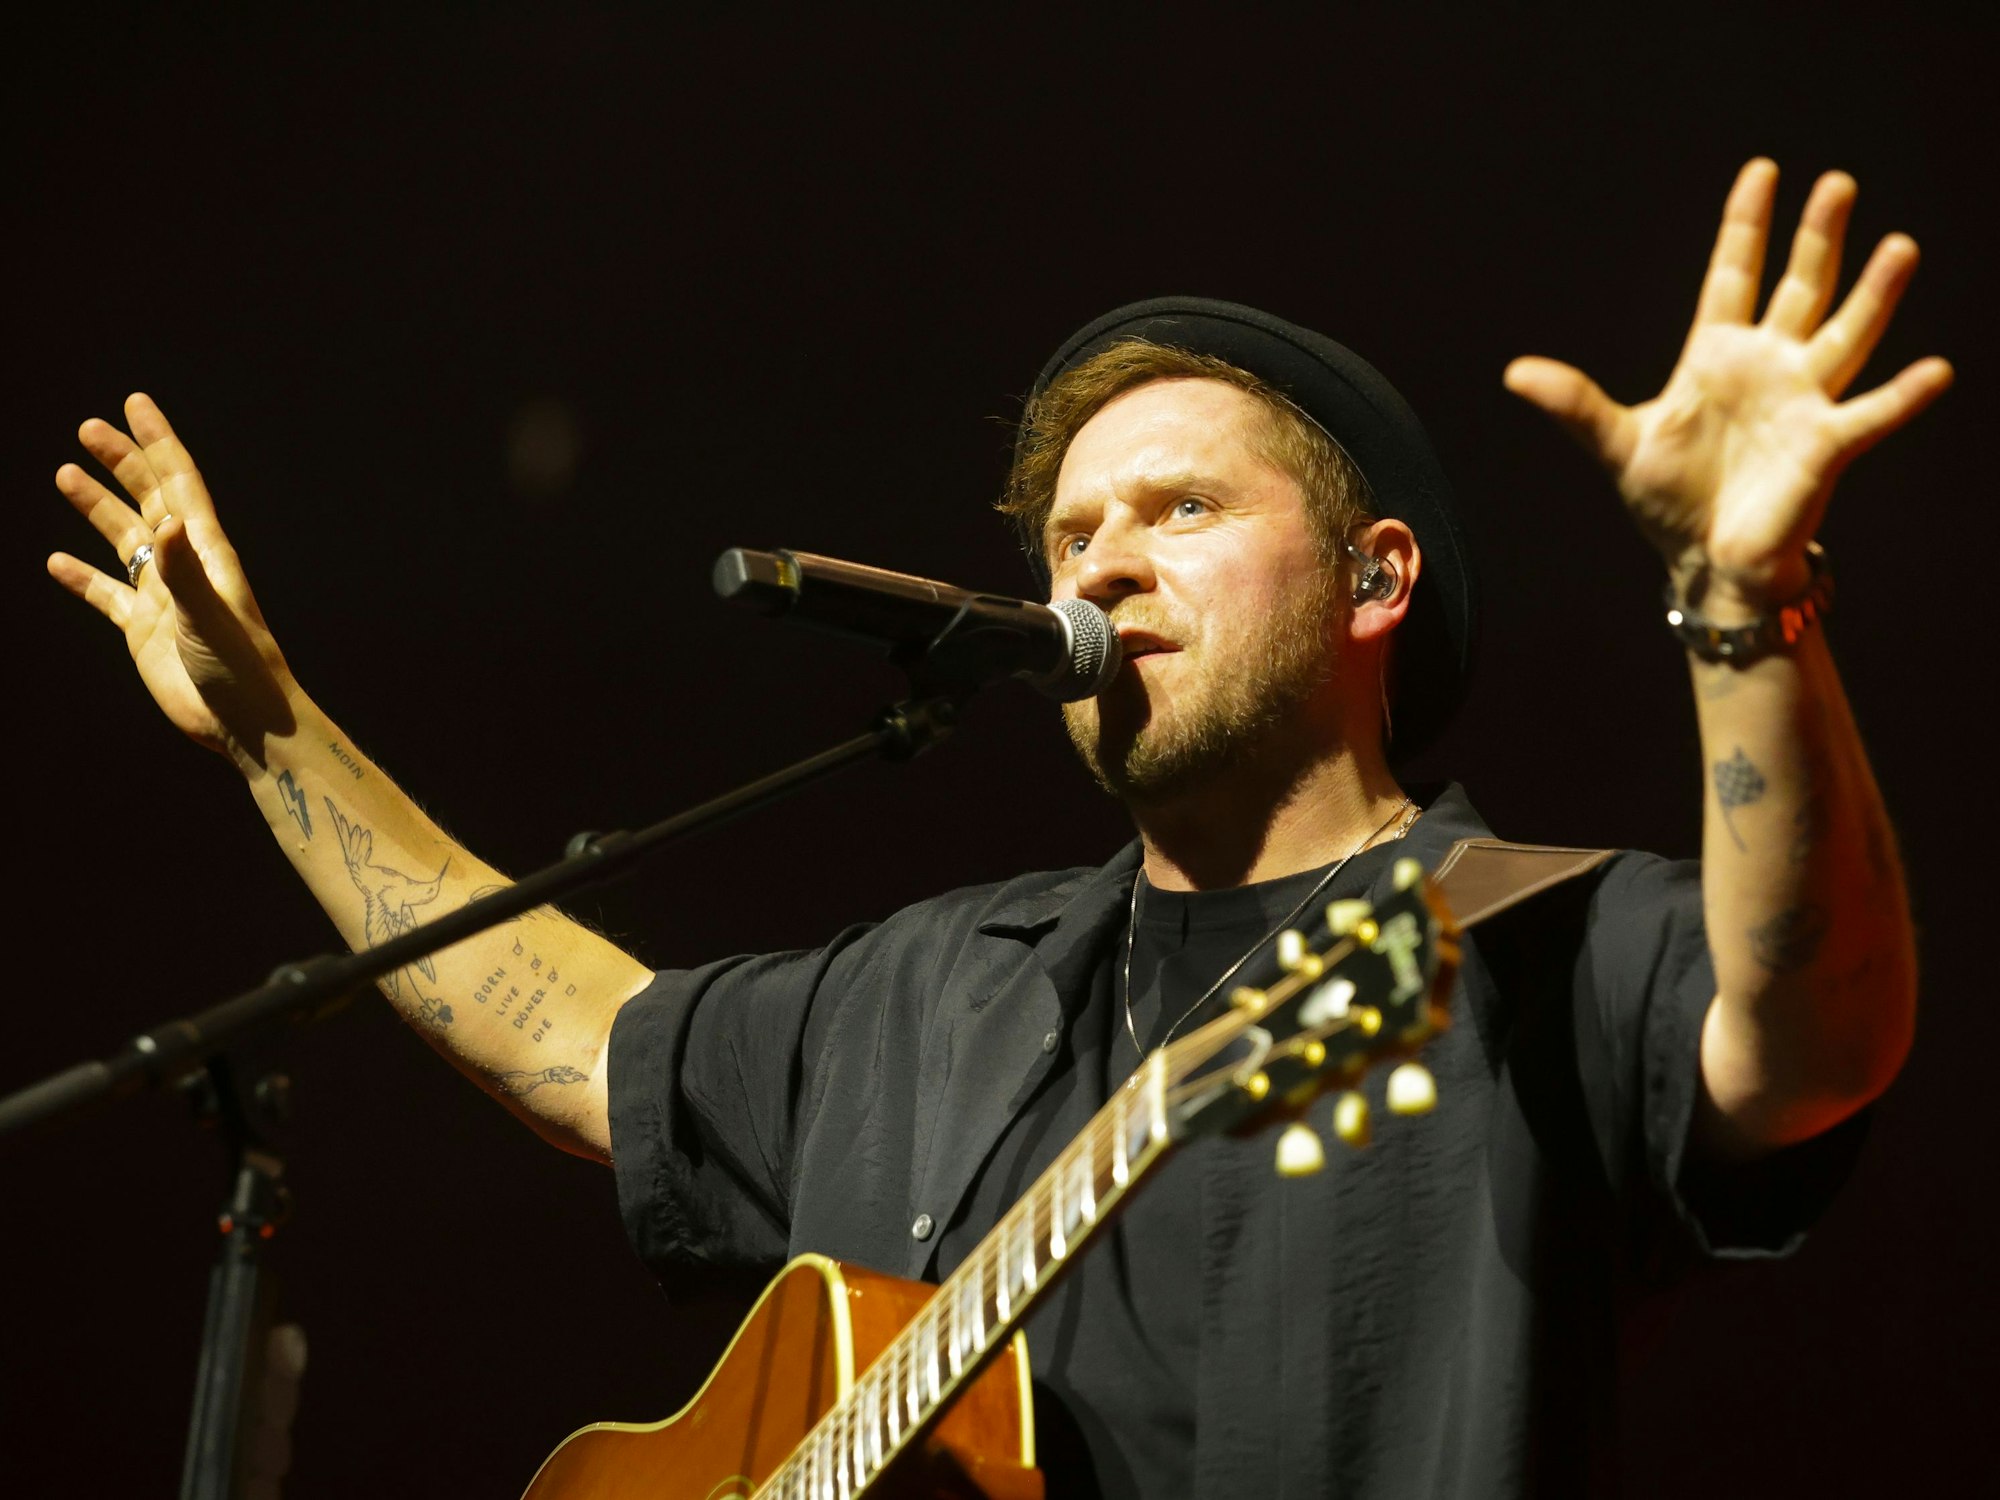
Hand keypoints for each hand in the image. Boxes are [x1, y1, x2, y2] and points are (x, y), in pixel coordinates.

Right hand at [50, 394, 298, 766]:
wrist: (245, 725)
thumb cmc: (241, 670)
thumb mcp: (209, 616)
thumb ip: (184, 572)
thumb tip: (167, 522)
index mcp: (207, 553)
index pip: (179, 483)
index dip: (158, 442)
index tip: (135, 403)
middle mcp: (185, 567)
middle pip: (148, 500)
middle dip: (121, 462)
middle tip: (87, 428)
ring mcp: (163, 597)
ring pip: (124, 540)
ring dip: (97, 508)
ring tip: (64, 474)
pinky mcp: (144, 631)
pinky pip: (107, 594)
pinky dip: (82, 577)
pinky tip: (56, 562)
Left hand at [1503, 159, 1952, 601]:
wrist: (1707, 561)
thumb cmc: (1669, 498)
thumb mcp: (1617, 443)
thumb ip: (1574, 404)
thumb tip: (1514, 373)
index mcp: (1716, 356)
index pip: (1734, 274)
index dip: (1746, 224)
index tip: (1763, 169)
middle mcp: (1768, 366)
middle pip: (1799, 287)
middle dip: (1818, 238)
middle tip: (1838, 183)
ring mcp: (1803, 401)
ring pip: (1846, 334)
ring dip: (1874, 295)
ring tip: (1899, 246)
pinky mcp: (1827, 445)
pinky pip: (1872, 414)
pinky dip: (1903, 395)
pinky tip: (1936, 369)